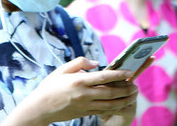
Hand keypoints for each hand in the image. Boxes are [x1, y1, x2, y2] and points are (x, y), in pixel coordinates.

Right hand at [13, 57, 138, 125]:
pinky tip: (120, 104)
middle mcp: (84, 94)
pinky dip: (114, 107)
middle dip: (125, 89)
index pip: (103, 77)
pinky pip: (103, 111)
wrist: (41, 108)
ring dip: (124, 100)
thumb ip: (80, 63)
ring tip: (133, 95)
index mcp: (79, 81)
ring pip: (110, 104)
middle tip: (135, 85)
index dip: (118, 75)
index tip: (129, 73)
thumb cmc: (50, 86)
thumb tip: (96, 63)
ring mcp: (85, 106)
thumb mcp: (62, 70)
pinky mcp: (85, 113)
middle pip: (110, 92)